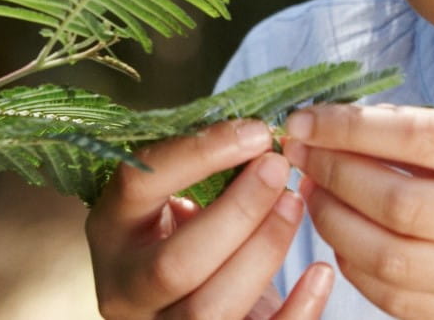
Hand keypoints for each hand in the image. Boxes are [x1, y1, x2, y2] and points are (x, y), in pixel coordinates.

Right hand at [85, 118, 333, 318]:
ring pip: (210, 309)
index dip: (198, 154)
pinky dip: (297, 311)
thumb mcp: (178, 193)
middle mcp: (125, 288)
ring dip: (263, 251)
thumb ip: (211, 170)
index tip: (255, 132)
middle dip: (238, 213)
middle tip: (280, 169)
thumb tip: (267, 137)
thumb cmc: (188, 225)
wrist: (180, 291)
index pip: (139, 185)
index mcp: (112, 228)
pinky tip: (322, 273)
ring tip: (297, 205)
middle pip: (176, 265)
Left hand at [282, 104, 433, 319]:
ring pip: (391, 260)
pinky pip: (400, 302)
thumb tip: (349, 126)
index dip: (352, 128)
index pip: (423, 139)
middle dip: (336, 176)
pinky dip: (359, 270)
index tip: (308, 118)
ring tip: (318, 196)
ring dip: (336, 226)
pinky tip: (346, 241)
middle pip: (401, 204)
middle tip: (304, 156)